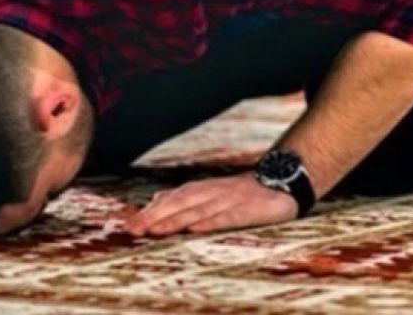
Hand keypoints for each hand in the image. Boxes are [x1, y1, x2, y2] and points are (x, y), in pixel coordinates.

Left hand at [123, 173, 297, 236]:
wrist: (283, 181)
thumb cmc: (242, 192)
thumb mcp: (212, 192)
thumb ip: (185, 198)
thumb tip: (155, 201)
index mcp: (203, 189)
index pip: (172, 199)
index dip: (150, 211)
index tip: (129, 224)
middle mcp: (213, 192)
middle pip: (180, 203)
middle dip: (155, 216)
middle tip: (133, 229)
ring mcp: (231, 199)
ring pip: (199, 209)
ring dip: (175, 220)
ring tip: (154, 230)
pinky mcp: (249, 208)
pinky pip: (228, 216)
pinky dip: (211, 221)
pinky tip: (195, 229)